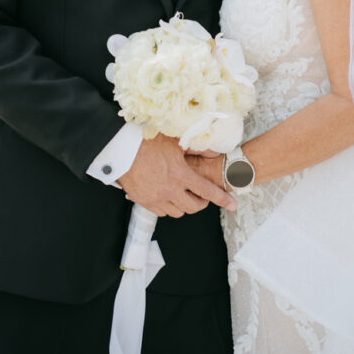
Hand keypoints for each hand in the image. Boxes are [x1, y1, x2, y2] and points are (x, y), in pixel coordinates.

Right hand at [118, 135, 235, 217]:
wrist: (120, 150)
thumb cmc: (147, 142)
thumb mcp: (175, 141)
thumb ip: (198, 148)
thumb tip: (215, 153)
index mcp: (180, 175)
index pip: (207, 191)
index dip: (222, 199)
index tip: (232, 204)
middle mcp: (170, 190)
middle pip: (194, 207)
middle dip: (201, 203)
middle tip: (201, 195)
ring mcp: (156, 198)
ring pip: (178, 212)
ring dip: (184, 205)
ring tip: (183, 194)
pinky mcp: (144, 201)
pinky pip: (162, 212)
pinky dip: (168, 207)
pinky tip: (167, 195)